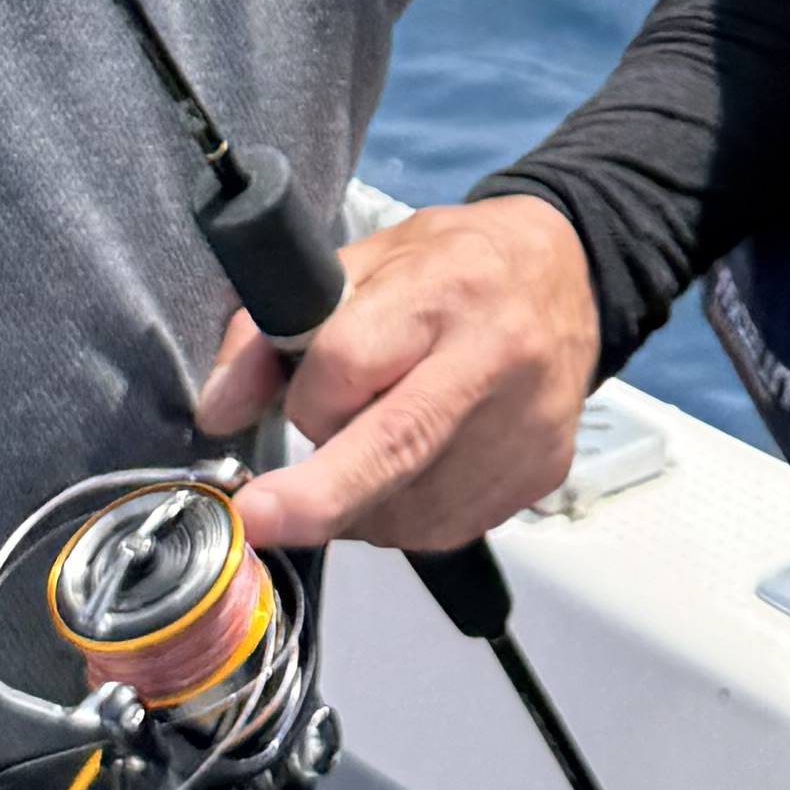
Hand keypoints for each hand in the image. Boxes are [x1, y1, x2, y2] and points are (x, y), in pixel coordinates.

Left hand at [208, 195, 603, 557]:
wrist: (571, 273)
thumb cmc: (455, 264)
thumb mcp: (361, 262)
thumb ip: (276, 329)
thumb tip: (218, 412)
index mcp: (445, 288)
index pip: (351, 363)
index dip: (308, 393)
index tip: (297, 397)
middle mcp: (495, 359)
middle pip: (393, 447)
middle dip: (315, 499)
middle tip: (259, 522)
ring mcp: (526, 425)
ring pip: (410, 505)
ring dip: (358, 503)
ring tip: (363, 451)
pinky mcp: (541, 471)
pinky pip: (445, 526)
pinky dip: (403, 515)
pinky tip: (407, 472)